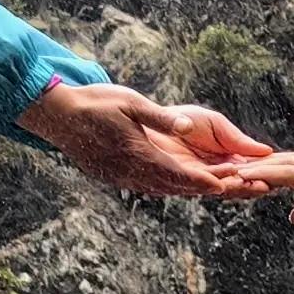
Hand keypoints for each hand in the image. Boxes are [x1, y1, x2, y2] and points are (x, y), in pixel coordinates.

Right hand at [21, 82, 277, 200]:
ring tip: (221, 188)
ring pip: (165, 190)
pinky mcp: (116, 178)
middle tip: (236, 188)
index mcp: (137, 155)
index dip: (205, 181)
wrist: (56, 116)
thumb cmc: (94, 103)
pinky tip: (184, 185)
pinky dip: (171, 187)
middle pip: (177, 188)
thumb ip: (159, 117)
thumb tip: (186, 125)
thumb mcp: (129, 103)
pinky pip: (150, 187)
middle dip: (208, 189)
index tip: (228, 185)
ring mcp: (122, 179)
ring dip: (192, 190)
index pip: (178, 175)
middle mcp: (131, 173)